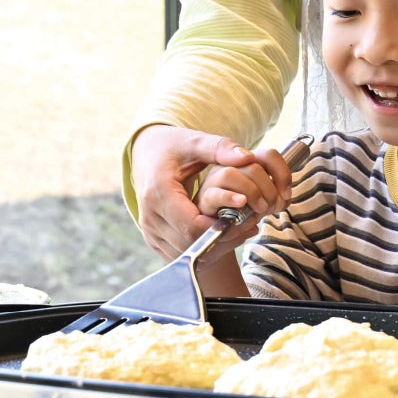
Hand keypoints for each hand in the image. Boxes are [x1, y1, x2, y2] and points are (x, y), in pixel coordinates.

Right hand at [131, 125, 289, 260]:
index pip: (192, 226)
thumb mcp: (196, 142)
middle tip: (249, 225)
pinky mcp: (152, 239)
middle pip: (191, 244)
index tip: (246, 218)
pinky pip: (179, 256)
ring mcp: (149, 230)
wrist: (147, 155)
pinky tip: (222, 235)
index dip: (221, 227)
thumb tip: (246, 158)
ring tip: (239, 230)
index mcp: (158, 192)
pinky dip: (203, 250)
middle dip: (223, 238)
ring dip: (215, 247)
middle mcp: (149, 216)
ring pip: (186, 255)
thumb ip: (221, 148)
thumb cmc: (173, 148)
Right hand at [193, 147, 294, 259]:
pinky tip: (241, 203)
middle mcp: (229, 167)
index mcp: (246, 164)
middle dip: (269, 189)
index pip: (268, 155)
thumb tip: (284, 198)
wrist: (218, 232)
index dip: (282, 173)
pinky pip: (215, 193)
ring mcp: (214, 181)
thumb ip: (275, 198)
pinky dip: (230, 198)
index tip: (286, 194)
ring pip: (231, 174)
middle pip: (252, 165)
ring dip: (251, 193)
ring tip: (258, 209)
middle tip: (272, 207)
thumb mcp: (263, 204)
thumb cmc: (240, 214)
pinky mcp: (204, 198)